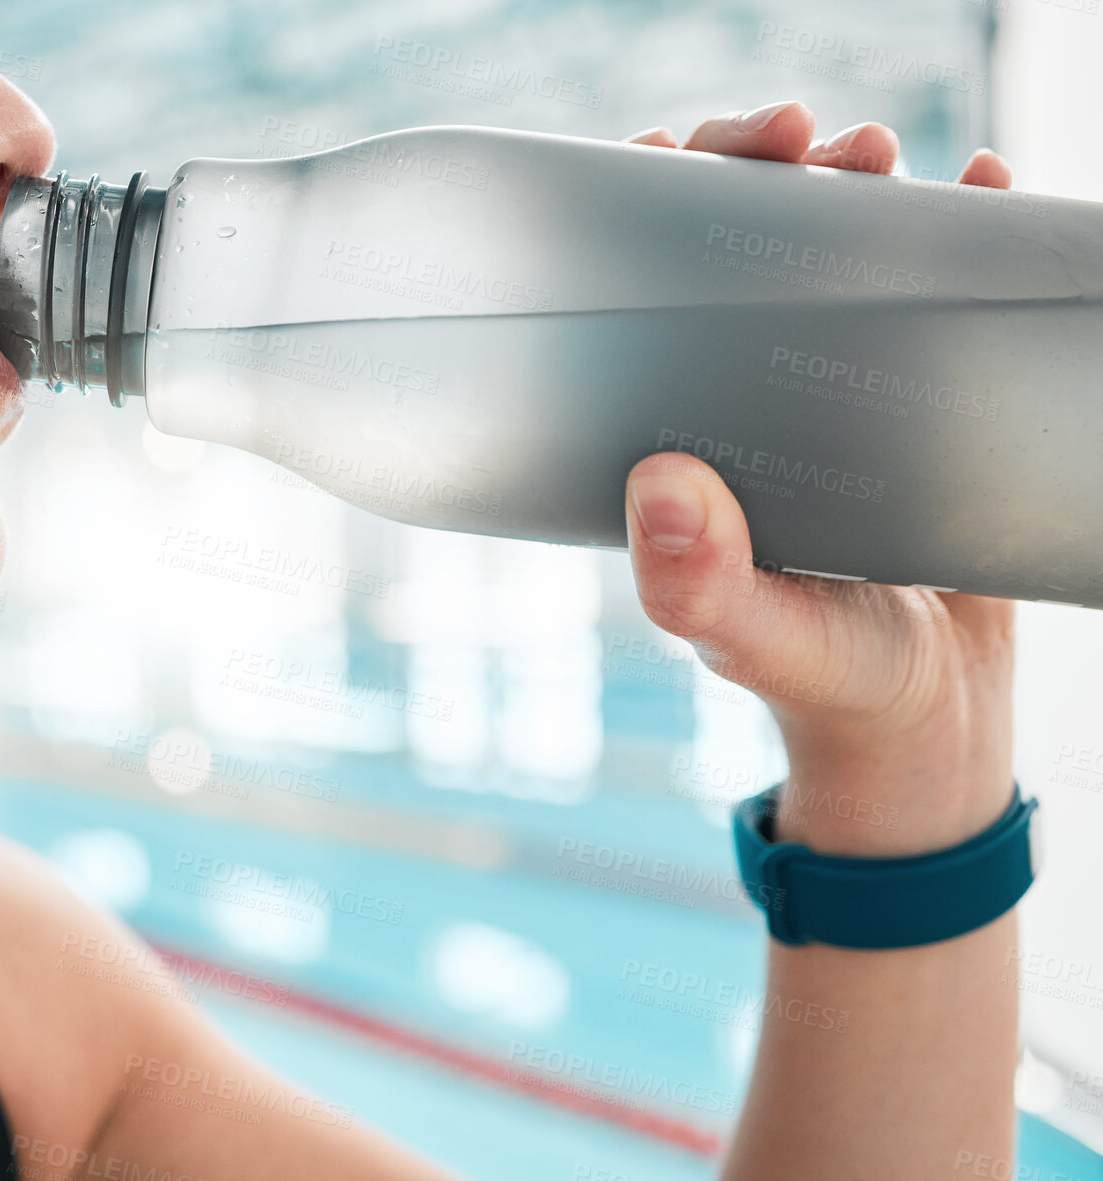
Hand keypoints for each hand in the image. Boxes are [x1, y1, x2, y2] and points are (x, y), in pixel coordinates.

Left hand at [620, 101, 1016, 855]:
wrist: (926, 721)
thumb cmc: (822, 682)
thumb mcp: (755, 637)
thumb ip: (701, 585)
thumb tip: (656, 482)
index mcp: (672, 424)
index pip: (638, 283)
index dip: (653, 200)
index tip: (690, 153)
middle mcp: (735, 391)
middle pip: (735, 242)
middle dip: (768, 170)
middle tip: (821, 144)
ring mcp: (826, 387)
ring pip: (830, 250)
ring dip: (858, 185)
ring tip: (889, 157)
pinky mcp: (915, 397)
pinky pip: (930, 292)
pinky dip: (958, 231)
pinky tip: (988, 190)